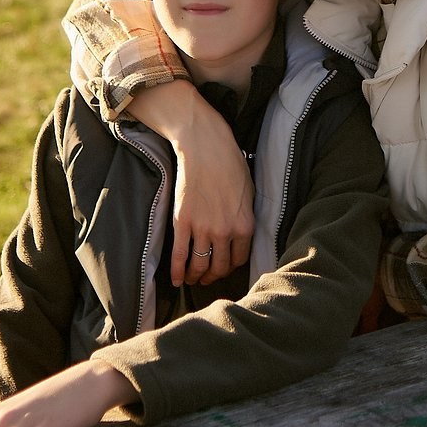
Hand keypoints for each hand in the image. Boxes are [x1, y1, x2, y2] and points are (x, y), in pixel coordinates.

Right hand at [128, 81, 254, 284]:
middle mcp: (225, 231)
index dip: (231, 267)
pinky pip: (179, 255)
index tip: (225, 268)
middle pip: (219, 266)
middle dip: (213, 276)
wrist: (205, 147)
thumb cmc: (230, 164)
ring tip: (193, 279)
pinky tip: (177, 279)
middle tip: (207, 279)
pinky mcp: (183, 222)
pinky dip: (177, 271)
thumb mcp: (249, 192)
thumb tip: (242, 234)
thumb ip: (246, 217)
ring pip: (199, 265)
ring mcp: (203, 229)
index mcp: (245, 225)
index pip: (240, 259)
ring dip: (196, 276)